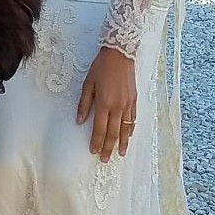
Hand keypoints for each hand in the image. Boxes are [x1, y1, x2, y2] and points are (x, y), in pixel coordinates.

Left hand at [76, 46, 136, 162]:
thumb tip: (79, 121)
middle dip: (109, 147)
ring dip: (122, 143)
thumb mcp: (88, 84)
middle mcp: (118, 107)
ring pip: (125, 129)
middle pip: (113, 132)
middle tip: (105, 159)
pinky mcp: (134, 100)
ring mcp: (128, 104)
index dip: (97, 142)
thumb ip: (84, 104)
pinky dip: (130, 130)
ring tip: (120, 154)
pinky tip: (128, 136)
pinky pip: (133, 120)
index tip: (94, 151)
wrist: (120, 54)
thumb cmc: (101, 67)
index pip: (100, 128)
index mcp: (104, 103)